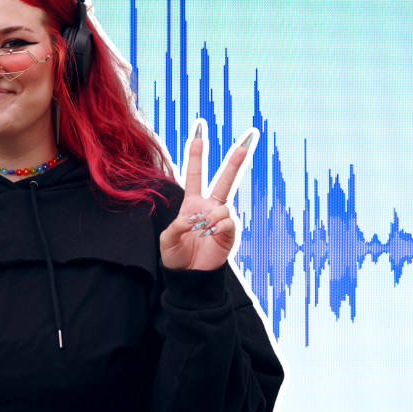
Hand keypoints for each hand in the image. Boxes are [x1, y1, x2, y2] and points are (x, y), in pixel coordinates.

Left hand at [159, 122, 255, 270]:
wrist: (189, 276)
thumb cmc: (176, 256)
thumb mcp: (167, 239)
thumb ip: (176, 226)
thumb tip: (193, 220)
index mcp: (192, 204)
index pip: (195, 175)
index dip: (196, 155)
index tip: (198, 135)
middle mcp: (209, 208)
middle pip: (224, 180)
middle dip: (235, 161)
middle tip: (246, 143)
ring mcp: (220, 219)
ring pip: (223, 205)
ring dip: (209, 217)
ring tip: (199, 232)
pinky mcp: (229, 233)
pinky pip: (227, 221)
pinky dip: (216, 226)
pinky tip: (209, 235)